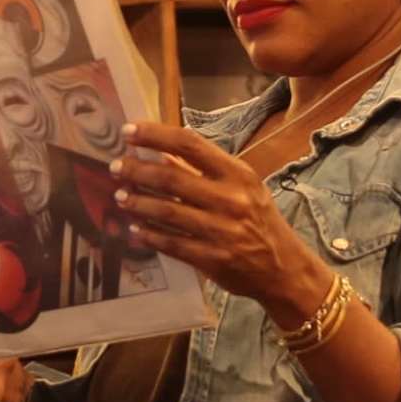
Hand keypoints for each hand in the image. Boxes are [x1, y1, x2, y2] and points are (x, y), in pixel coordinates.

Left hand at [115, 122, 331, 315]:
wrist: (284, 268)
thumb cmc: (259, 221)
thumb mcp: (243, 187)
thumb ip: (206, 171)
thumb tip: (163, 154)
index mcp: (238, 174)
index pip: (190, 144)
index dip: (154, 135)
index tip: (128, 132)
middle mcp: (230, 199)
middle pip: (171, 177)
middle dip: (137, 170)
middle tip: (116, 167)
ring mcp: (220, 231)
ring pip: (166, 211)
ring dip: (137, 202)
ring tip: (120, 196)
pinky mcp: (212, 259)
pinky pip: (171, 243)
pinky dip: (149, 234)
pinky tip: (135, 228)